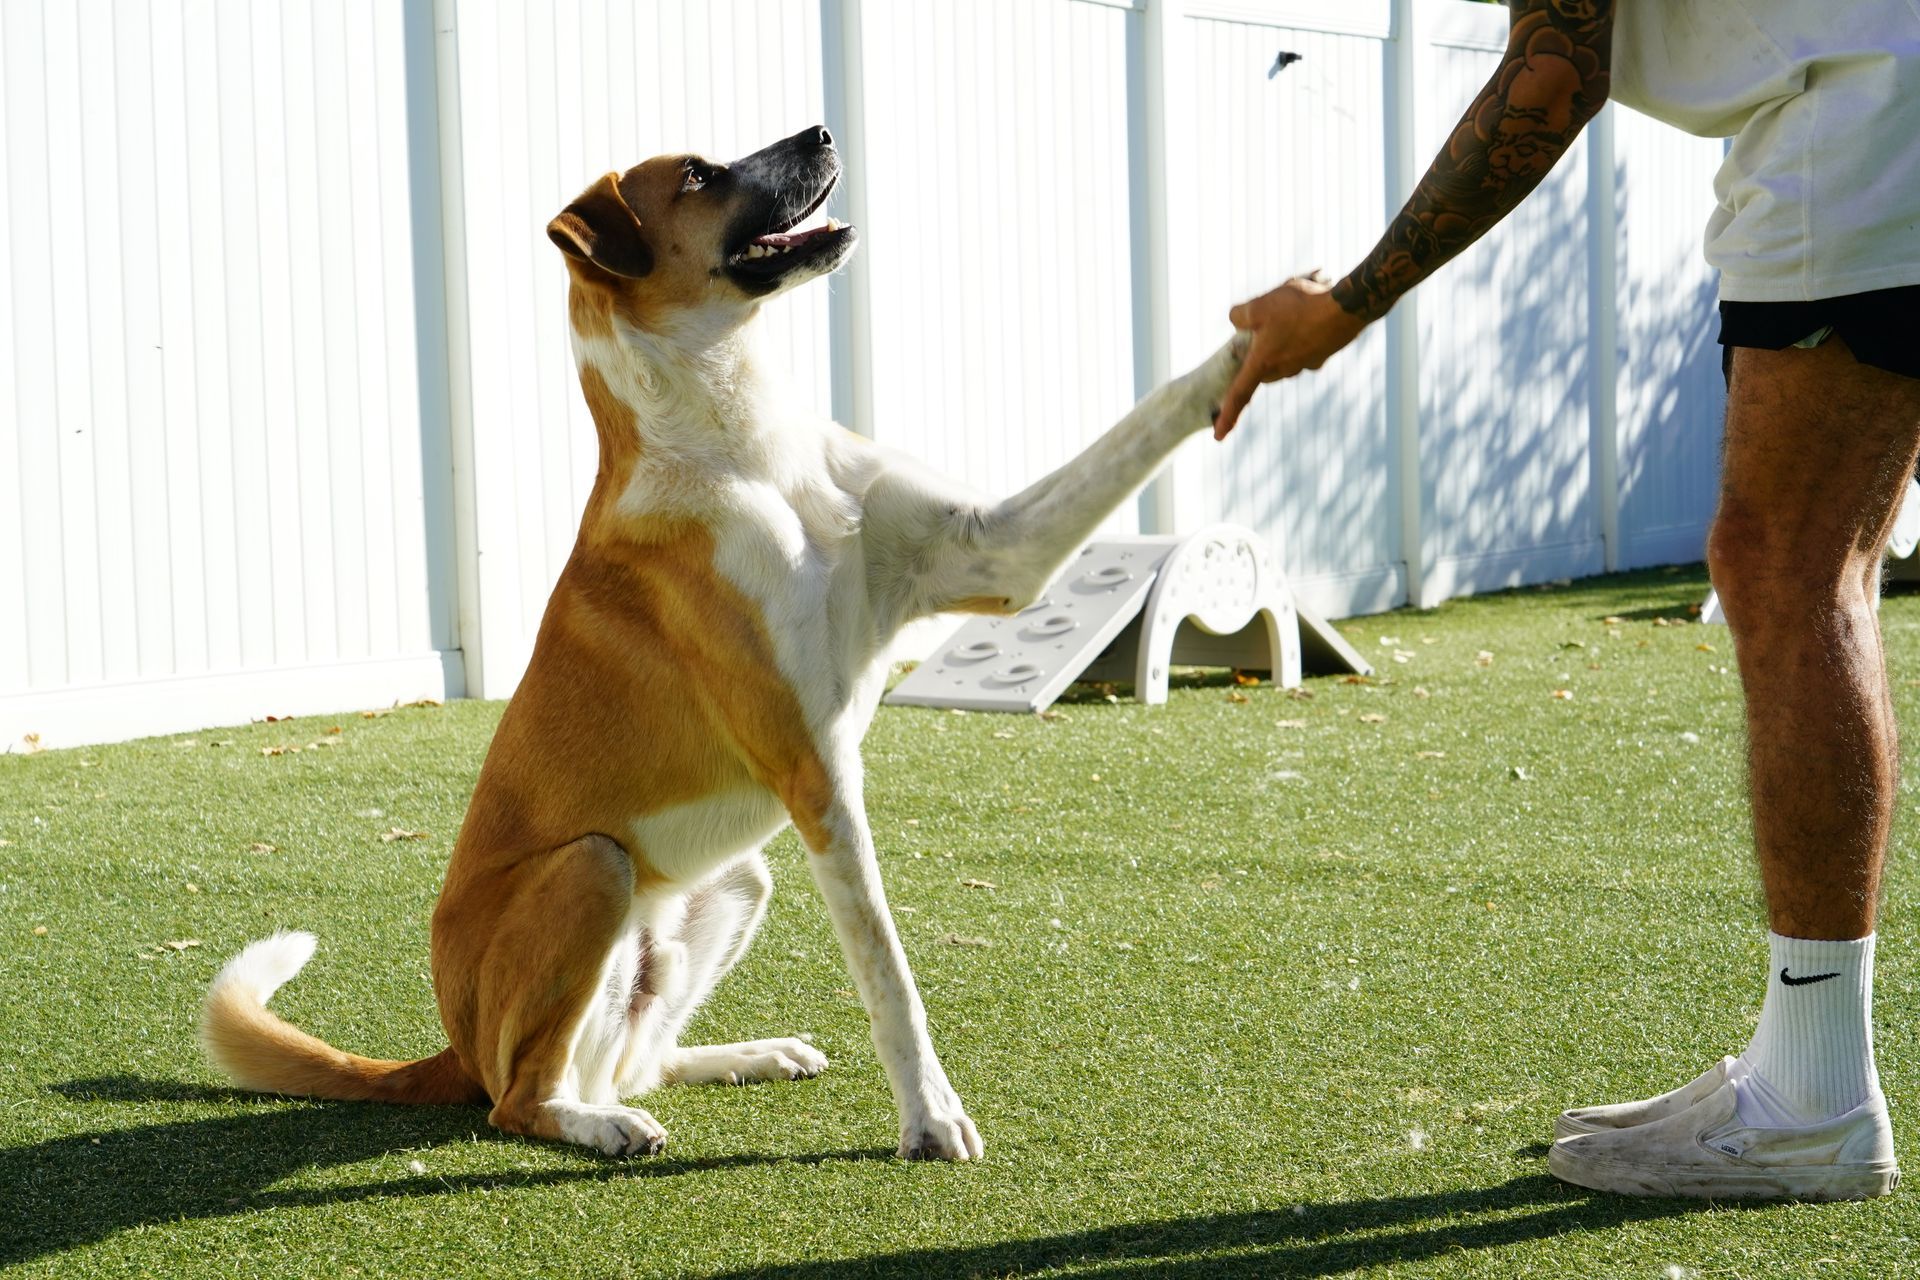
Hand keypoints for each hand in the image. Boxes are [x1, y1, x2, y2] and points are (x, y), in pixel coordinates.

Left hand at [1214, 274, 1369, 438]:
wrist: (1347, 309)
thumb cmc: (1300, 308)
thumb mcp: (1260, 305)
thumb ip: (1239, 316)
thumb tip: (1235, 321)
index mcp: (1263, 362)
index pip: (1239, 394)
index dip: (1227, 416)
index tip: (1218, 436)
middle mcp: (1284, 370)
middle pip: (1261, 371)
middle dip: (1257, 357)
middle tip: (1259, 329)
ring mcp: (1305, 365)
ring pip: (1283, 358)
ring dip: (1280, 341)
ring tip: (1289, 311)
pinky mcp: (1321, 356)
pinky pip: (1303, 349)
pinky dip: (1300, 335)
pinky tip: (1308, 313)